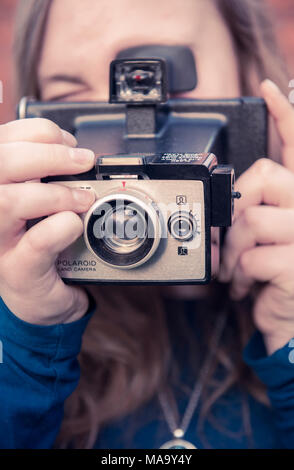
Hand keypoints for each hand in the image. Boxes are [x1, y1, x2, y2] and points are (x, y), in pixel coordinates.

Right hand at [0, 118, 95, 324]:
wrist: (36, 295)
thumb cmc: (36, 241)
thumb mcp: (35, 200)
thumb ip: (42, 173)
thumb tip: (72, 150)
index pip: (1, 142)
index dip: (37, 132)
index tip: (68, 141)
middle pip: (0, 164)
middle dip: (49, 155)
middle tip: (84, 161)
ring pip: (8, 202)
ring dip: (56, 193)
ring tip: (82, 198)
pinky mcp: (16, 272)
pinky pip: (36, 242)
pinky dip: (61, 227)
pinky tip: (74, 225)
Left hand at [218, 79, 293, 354]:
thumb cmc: (282, 282)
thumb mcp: (271, 242)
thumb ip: (259, 213)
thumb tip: (232, 199)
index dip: (285, 114)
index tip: (268, 87)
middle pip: (263, 176)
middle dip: (236, 208)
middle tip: (233, 237)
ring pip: (250, 218)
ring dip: (233, 248)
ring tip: (238, 269)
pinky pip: (251, 255)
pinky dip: (239, 273)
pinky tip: (247, 285)